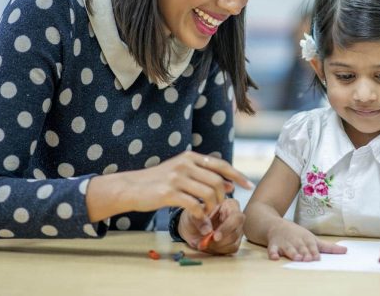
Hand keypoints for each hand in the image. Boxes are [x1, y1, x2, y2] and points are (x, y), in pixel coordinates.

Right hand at [122, 151, 252, 218]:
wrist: (131, 187)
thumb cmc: (158, 181)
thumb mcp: (181, 171)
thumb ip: (203, 175)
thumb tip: (229, 183)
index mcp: (190, 157)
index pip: (221, 164)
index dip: (237, 175)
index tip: (248, 185)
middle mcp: (185, 164)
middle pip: (217, 182)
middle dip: (223, 198)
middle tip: (219, 208)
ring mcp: (177, 177)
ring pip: (209, 194)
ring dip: (213, 208)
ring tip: (208, 214)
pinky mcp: (169, 193)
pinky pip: (195, 206)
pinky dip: (202, 216)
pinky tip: (201, 221)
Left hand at [178, 198, 244, 254]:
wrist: (191, 226)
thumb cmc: (195, 215)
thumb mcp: (193, 214)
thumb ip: (200, 221)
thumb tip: (208, 231)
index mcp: (230, 205)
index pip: (235, 217)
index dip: (227, 228)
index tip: (215, 236)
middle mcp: (236, 218)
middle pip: (237, 232)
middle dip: (221, 240)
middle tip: (205, 243)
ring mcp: (236, 230)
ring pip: (234, 243)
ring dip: (217, 247)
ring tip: (202, 243)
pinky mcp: (234, 242)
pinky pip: (230, 250)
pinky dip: (218, 251)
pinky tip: (207, 246)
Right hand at [266, 219, 346, 260]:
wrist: (275, 224)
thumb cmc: (298, 235)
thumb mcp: (312, 238)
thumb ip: (328, 247)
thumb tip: (346, 250)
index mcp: (306, 239)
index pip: (311, 246)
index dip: (313, 251)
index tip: (316, 257)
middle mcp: (295, 240)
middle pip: (300, 248)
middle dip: (303, 253)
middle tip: (307, 259)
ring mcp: (284, 242)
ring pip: (288, 248)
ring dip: (292, 253)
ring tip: (296, 258)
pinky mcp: (273, 244)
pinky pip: (272, 249)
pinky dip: (273, 253)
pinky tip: (274, 257)